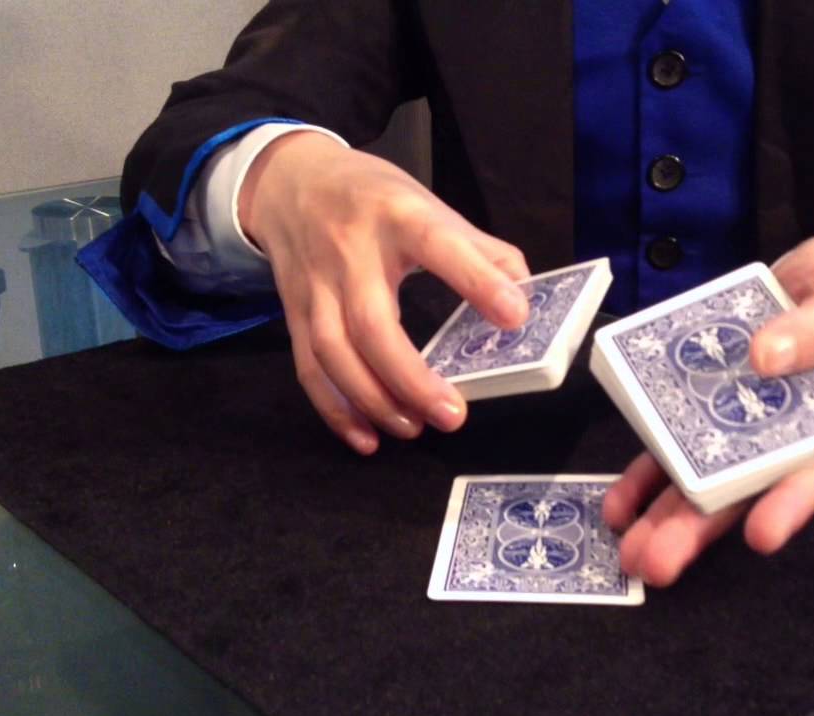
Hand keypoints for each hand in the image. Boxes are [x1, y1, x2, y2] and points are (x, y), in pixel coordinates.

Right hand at [239, 131, 530, 453]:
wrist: (289, 181)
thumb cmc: (372, 197)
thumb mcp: (425, 201)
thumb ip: (476, 248)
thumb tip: (523, 294)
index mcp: (396, 215)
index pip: (437, 245)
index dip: (476, 281)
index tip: (515, 317)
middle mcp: (349, 252)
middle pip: (371, 323)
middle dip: (410, 377)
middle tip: (453, 416)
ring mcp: (316, 286)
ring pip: (334, 353)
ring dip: (374, 400)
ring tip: (414, 427)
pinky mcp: (295, 313)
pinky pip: (309, 369)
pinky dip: (335, 410)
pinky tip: (367, 437)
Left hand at [602, 233, 813, 585]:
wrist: (812, 276)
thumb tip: (767, 356)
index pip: (813, 467)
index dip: (788, 503)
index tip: (761, 537)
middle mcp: (778, 434)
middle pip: (740, 489)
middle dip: (698, 529)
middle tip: (659, 567)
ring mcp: (733, 426)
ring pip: (699, 482)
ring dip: (664, 519)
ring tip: (630, 555)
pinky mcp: (699, 410)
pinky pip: (669, 448)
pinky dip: (644, 478)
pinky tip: (618, 508)